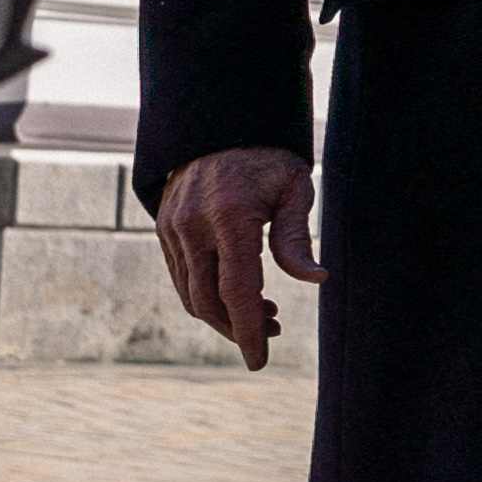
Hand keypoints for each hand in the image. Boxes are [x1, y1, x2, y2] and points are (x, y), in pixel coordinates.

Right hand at [157, 147, 322, 368]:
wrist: (221, 119)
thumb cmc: (268, 156)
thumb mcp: (294, 188)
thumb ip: (298, 238)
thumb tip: (317, 280)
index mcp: (229, 218)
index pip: (237, 293)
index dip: (249, 332)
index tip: (259, 362)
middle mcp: (193, 226)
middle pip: (208, 303)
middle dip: (238, 328)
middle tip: (275, 328)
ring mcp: (172, 227)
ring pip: (190, 294)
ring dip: (222, 315)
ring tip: (264, 312)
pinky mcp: (164, 227)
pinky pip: (181, 276)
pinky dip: (205, 295)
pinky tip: (236, 292)